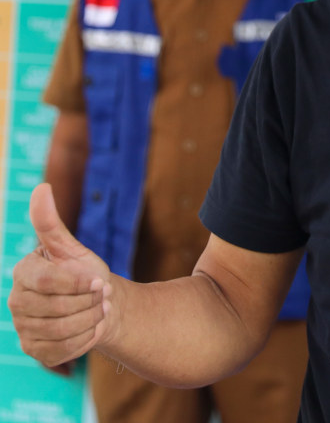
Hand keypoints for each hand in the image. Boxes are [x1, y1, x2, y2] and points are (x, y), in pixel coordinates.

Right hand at [8, 183, 111, 368]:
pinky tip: (92, 326)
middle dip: (87, 302)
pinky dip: (86, 338)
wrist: (98, 304)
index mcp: (24, 272)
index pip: (47, 282)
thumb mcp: (71, 246)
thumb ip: (51, 222)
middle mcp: (16, 301)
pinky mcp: (34, 350)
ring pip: (61, 330)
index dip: (77, 283)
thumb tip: (41, 188)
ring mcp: (22, 327)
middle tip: (102, 295)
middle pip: (56, 308)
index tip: (99, 280)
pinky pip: (63, 350)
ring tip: (100, 308)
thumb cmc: (85, 271)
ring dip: (89, 319)